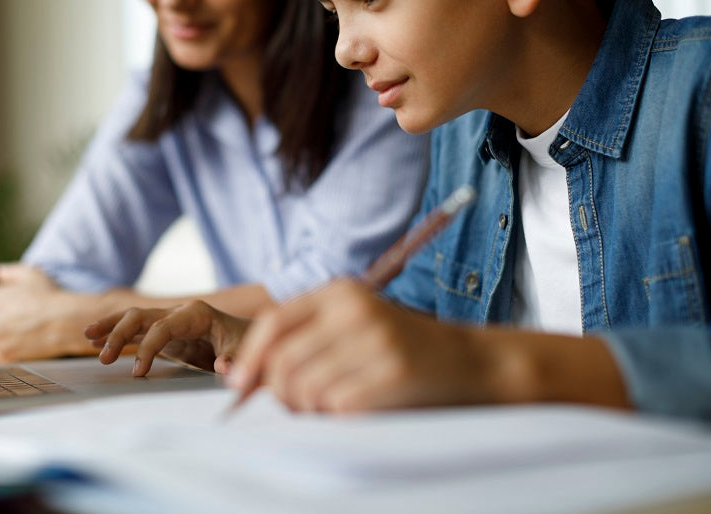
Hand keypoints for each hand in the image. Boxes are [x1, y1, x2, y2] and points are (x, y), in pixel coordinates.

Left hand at [0, 263, 126, 361]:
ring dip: (3, 335)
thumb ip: (10, 271)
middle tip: (22, 316)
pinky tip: (22, 343)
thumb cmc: (48, 295)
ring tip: (24, 329)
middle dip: (0, 317)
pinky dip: (7, 351)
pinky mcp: (4, 355)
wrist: (64, 321)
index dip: (5, 297)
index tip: (19, 301)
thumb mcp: (30, 274)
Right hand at [83, 301, 249, 375]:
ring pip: (133, 318)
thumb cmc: (248, 342)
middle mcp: (178, 313)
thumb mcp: (245, 350)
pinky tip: (95, 340)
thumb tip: (222, 367)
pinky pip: (136, 330)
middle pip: (141, 316)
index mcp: (196, 314)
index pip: (162, 327)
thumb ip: (234, 358)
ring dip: (111, 328)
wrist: (252, 336)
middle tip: (103, 358)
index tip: (137, 373)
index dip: (148, 348)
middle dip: (119, 333)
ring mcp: (169, 321)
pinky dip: (116, 333)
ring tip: (87, 337)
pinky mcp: (165, 333)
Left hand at [229, 278, 499, 412]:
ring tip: (334, 406)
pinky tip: (358, 409)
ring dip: (311, 410)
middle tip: (299, 406)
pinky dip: (339, 418)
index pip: (273, 323)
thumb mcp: (352, 327)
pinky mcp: (394, 371)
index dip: (251, 358)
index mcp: (340, 292)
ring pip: (307, 389)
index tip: (239, 386)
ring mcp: (376, 338)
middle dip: (281, 395)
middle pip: (284, 362)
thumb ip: (303, 342)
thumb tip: (240, 376)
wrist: (470, 361)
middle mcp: (355, 309)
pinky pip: (338, 407)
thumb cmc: (400, 350)